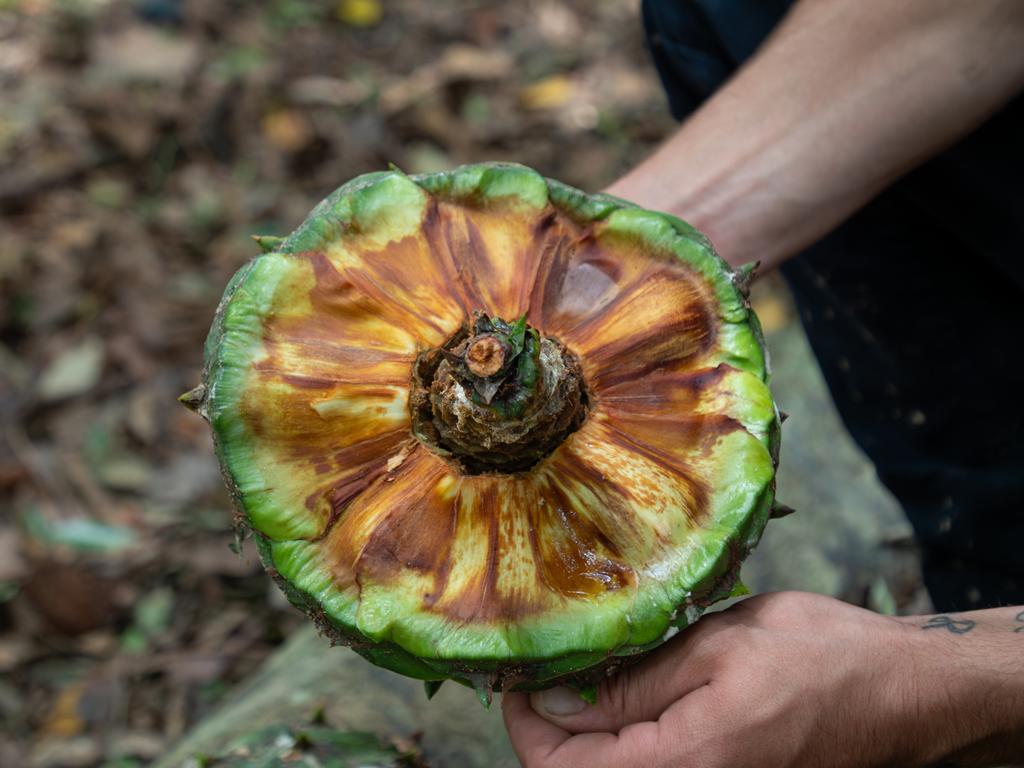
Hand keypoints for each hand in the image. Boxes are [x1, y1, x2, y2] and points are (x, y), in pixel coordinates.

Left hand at [503, 591, 984, 767]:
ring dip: (585, 726)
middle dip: (551, 722)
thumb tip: (558, 700)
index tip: (517, 672)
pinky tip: (627, 682)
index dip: (524, 723)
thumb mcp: (718, 647)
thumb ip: (634, 682)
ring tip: (584, 661)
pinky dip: (623, 732)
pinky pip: (650, 764)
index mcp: (685, 763)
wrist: (903, 691)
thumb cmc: (822, 657)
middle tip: (547, 658)